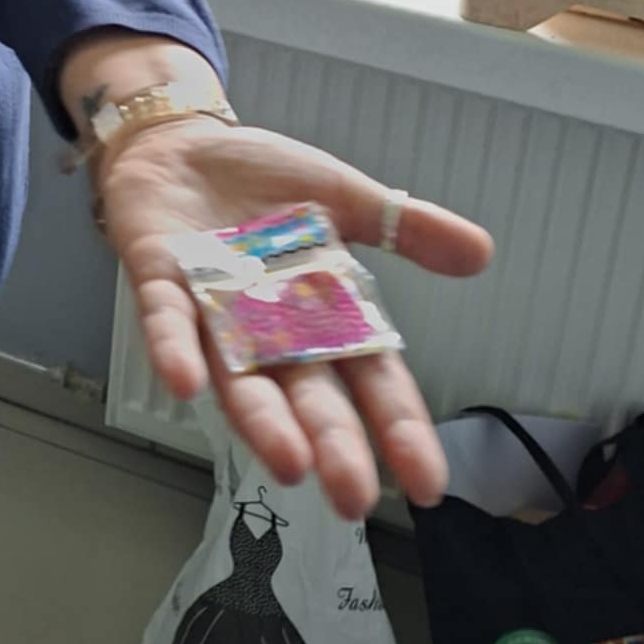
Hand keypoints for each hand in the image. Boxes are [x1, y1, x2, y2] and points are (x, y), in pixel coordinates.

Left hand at [98, 121, 493, 520]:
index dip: (397, 427)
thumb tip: (482, 253)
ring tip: (289, 465)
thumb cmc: (259, 179)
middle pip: (308, 393)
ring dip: (261, 421)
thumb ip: (404, 225)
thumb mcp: (342, 193)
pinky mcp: (160, 281)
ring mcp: (213, 309)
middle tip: (354, 501)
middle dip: (332, 444)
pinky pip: (167, 323)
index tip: (428, 486)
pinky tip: (186, 383)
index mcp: (323, 306)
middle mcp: (271, 325)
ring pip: (240, 377)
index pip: (370, 375)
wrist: (178, 142)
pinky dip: (175, 350)